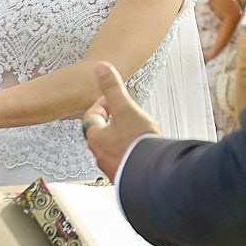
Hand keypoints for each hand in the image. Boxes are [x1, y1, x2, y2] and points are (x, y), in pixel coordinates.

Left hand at [82, 61, 158, 179]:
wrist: (154, 175)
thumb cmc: (137, 144)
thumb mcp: (125, 108)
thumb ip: (112, 88)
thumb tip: (100, 68)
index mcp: (96, 138)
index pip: (91, 117)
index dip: (101, 105)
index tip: (112, 100)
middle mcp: (101, 155)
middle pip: (101, 134)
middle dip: (112, 122)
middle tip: (124, 115)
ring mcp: (114, 168)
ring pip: (113, 149)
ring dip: (122, 139)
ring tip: (137, 132)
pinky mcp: (127, 178)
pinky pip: (126, 161)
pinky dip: (132, 154)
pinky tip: (144, 151)